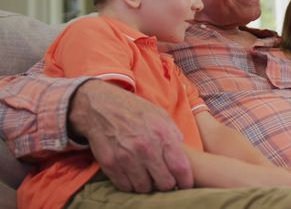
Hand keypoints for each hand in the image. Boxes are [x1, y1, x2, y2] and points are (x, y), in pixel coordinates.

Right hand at [69, 80, 192, 192]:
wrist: (101, 106)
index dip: (186, 181)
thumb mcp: (161, 115)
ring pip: (144, 188)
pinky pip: (125, 186)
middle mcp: (146, 148)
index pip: (180, 167)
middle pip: (164, 183)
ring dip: (148, 185)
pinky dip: (131, 184)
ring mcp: (126, 157)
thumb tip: (182, 154)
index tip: (186, 184)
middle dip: (167, 184)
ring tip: (147, 175)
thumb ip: (174, 135)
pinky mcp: (110, 164)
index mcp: (162, 134)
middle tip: (164, 179)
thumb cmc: (134, 111)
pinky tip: (132, 174)